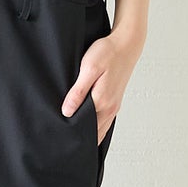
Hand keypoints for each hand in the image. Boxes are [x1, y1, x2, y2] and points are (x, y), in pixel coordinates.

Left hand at [60, 24, 145, 144]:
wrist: (126, 44)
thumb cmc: (107, 53)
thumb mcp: (88, 68)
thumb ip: (78, 91)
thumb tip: (67, 112)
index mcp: (102, 101)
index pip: (85, 127)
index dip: (73, 133)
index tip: (61, 138)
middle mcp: (110, 107)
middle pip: (94, 131)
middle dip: (81, 137)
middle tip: (64, 141)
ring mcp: (114, 105)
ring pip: (101, 127)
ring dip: (89, 133)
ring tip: (74, 137)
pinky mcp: (115, 99)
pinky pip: (106, 120)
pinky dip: (97, 126)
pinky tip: (88, 124)